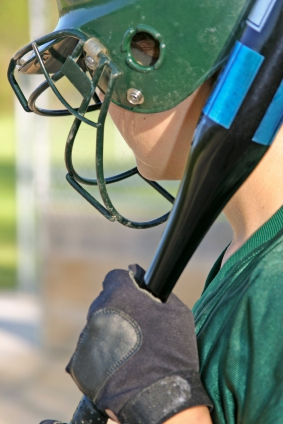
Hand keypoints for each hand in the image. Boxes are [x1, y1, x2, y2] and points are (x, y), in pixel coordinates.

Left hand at [66, 265, 211, 423]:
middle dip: (117, 309)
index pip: (115, 277)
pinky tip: (120, 364)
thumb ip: (156, 292)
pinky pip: (90, 351)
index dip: (126, 284)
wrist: (160, 397)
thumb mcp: (176, 311)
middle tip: (135, 327)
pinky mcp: (79, 362)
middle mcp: (97, 312)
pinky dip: (101, 355)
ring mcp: (86, 338)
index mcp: (120, 295)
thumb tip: (144, 283)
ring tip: (129, 350)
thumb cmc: (172, 352)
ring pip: (96, 327)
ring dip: (108, 332)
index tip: (133, 295)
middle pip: (104, 302)